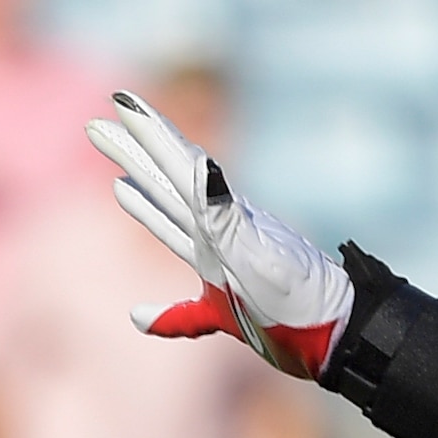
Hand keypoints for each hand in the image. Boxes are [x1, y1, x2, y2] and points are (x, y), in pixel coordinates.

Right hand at [89, 89, 352, 380]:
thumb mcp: (258, 257)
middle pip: (167, 187)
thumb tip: (201, 164)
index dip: (149, 134)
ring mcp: (225, 270)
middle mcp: (218, 239)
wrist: (338, 336)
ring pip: (174, 230)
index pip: (176, 167)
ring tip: (120, 179)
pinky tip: (140, 317)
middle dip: (134, 156)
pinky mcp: (230, 310)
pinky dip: (162, 313)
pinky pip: (186, 309)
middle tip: (99, 126)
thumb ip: (223, 215)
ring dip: (147, 204)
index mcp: (219, 224)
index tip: (122, 101)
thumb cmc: (300, 301)